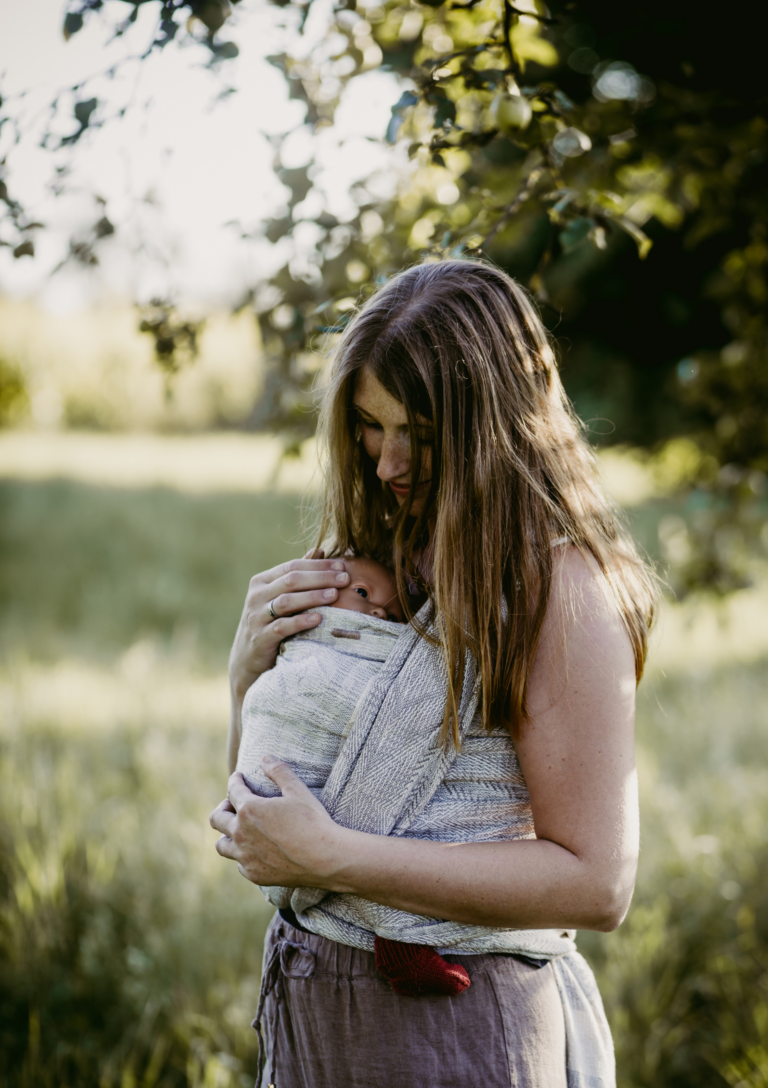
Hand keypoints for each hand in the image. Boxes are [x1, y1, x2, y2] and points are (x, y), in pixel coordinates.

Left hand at [209, 759, 346, 887]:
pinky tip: (255, 850)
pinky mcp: (254, 874)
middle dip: (224, 807)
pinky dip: (243, 855)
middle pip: (217, 819)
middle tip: (234, 804)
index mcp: (250, 810)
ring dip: (227, 834)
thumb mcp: (298, 790)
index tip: (238, 778)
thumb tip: (265, 757)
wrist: (326, 858)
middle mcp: (241, 834)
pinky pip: (239, 864)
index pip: (233, 790)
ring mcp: (246, 857)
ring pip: (222, 845)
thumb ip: (279, 771)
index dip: (236, 780)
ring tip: (238, 829)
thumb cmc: (313, 822)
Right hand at [228, 549, 348, 701]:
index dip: (318, 565)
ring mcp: (257, 616)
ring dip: (313, 596)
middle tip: (345, 579)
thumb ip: (297, 575)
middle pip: (291, 580)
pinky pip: (282, 627)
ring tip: (334, 595)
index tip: (342, 567)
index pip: (292, 566)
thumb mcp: (280, 597)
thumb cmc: (269, 622)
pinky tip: (319, 619)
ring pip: (287, 601)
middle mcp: (257, 596)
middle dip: (321, 578)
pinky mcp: (261, 638)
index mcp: (262, 581)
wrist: (247, 658)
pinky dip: (301, 621)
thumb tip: (319, 550)